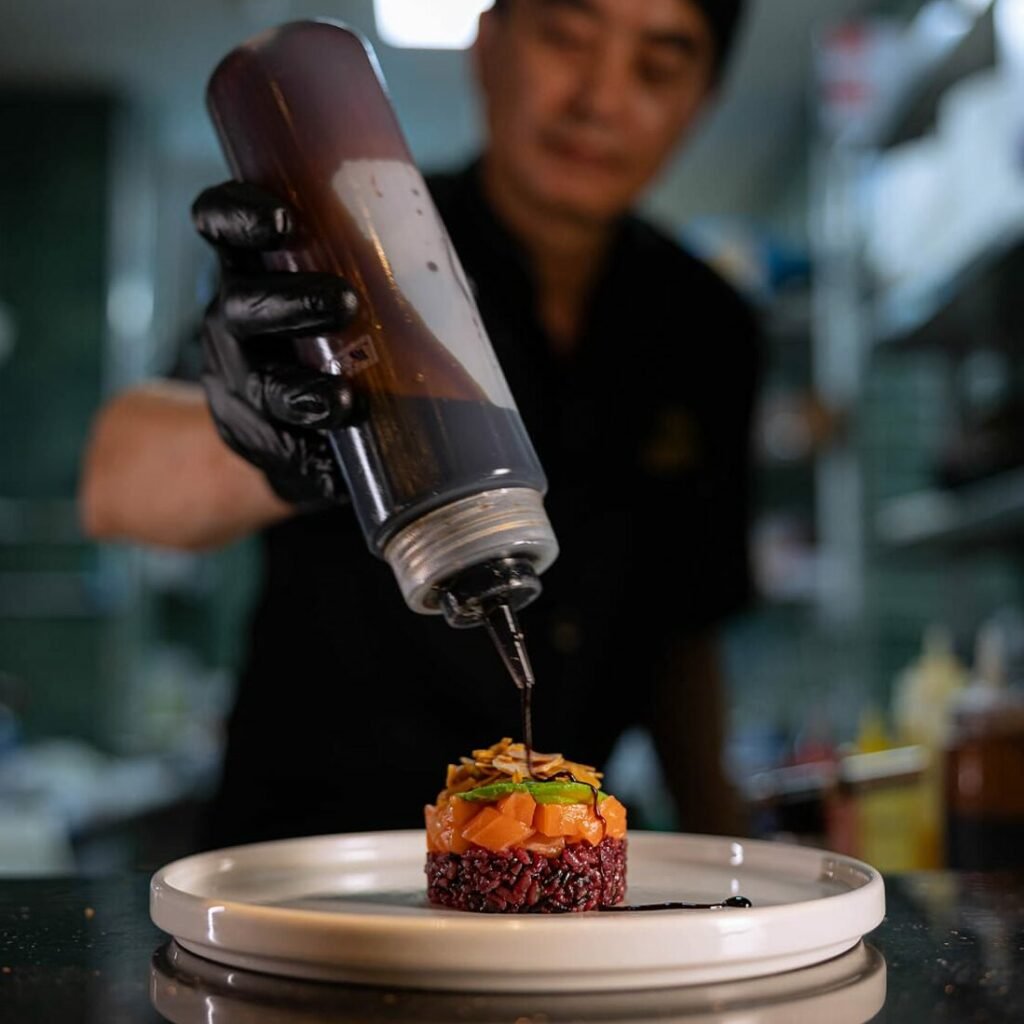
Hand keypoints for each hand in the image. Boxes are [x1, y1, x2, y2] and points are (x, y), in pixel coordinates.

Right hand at [191, 180, 360, 508]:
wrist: (312, 421)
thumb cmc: (345, 336)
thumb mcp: (355, 293)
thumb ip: (389, 276)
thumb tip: (463, 274)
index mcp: (253, 267)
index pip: (222, 223)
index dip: (239, 215)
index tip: (283, 219)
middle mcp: (232, 318)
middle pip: (243, 304)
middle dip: (290, 303)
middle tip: (344, 303)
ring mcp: (235, 380)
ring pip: (259, 384)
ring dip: (298, 391)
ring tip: (341, 401)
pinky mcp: (251, 436)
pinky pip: (271, 446)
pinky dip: (301, 452)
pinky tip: (327, 463)